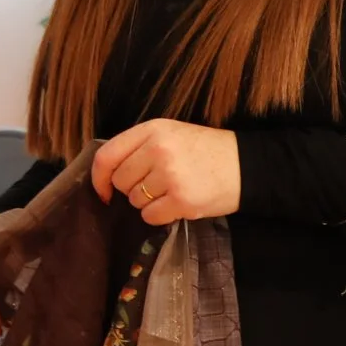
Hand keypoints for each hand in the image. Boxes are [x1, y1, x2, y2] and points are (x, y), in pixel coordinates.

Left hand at [91, 120, 240, 223]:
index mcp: (152, 130)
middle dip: (133, 188)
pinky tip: (178, 204)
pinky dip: (160, 215)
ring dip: (149, 202)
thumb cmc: (205, 151)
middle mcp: (158, 150)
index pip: (107, 156)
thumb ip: (139, 147)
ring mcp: (170, 175)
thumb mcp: (171, 134)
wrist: (246, 166)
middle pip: (120, 181)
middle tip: (157, 184)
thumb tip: (106, 177)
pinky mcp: (182, 200)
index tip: (103, 190)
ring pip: (135, 201)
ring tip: (173, 190)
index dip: (98, 177)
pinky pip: (150, 216)